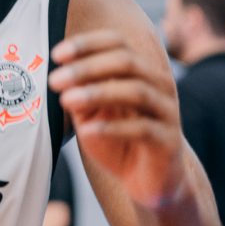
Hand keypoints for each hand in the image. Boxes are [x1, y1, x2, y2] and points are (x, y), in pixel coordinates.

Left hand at [48, 29, 185, 209]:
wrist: (148, 182)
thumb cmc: (116, 141)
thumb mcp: (90, 115)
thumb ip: (78, 94)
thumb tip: (60, 75)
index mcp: (140, 71)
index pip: (117, 43)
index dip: (87, 44)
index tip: (57, 55)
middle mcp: (159, 85)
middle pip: (127, 62)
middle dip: (87, 67)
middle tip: (55, 80)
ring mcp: (167, 112)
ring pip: (137, 92)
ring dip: (98, 93)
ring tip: (67, 101)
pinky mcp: (169, 141)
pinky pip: (143, 129)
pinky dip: (113, 127)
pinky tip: (87, 131)